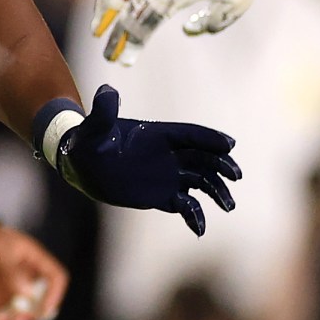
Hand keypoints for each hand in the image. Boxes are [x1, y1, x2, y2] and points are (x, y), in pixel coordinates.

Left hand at [0, 216, 68, 319]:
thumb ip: (12, 270)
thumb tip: (29, 296)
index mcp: (32, 260)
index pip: (55, 278)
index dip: (55, 295)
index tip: (46, 310)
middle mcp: (25, 279)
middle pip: (42, 304)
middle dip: (34, 316)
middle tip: (18, 319)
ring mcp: (10, 294)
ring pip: (22, 318)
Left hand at [52, 85, 239, 234]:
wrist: (83, 165)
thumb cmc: (88, 141)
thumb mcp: (94, 127)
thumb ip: (103, 112)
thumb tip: (106, 91)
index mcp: (159, 134)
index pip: (191, 135)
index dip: (210, 139)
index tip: (229, 145)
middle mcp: (170, 154)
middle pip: (204, 157)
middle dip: (221, 165)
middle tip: (235, 175)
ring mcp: (170, 176)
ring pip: (202, 181)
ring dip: (217, 191)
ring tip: (228, 205)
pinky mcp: (164, 196)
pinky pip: (185, 206)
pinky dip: (194, 216)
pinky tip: (200, 229)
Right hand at [91, 0, 263, 64]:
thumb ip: (214, 19)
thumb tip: (189, 30)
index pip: (150, 19)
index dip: (134, 41)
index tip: (124, 61)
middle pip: (132, 7)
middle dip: (117, 33)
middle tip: (108, 56)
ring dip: (105, 8)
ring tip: (95, 29)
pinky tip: (108, 0)